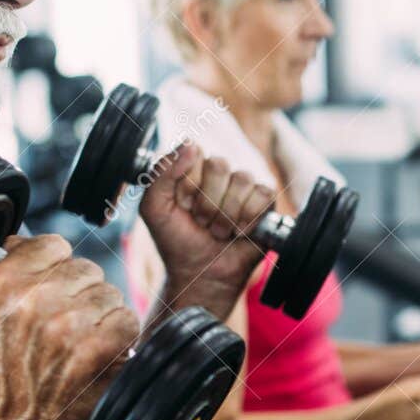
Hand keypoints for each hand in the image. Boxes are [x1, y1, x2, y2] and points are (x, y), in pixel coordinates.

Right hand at [0, 234, 138, 419]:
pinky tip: (100, 355)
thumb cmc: (10, 372)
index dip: (59, 270)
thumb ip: (10, 272)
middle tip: (67, 329)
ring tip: (81, 344)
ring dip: (103, 318)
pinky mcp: (96, 345)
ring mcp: (66, 323)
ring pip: (110, 293)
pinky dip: (121, 339)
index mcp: (1, 284)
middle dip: (83, 296)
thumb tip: (25, 241)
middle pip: (86, 269)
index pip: (53, 245)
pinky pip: (127, 319)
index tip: (54, 294)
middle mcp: (32, 299)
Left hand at [140, 142, 276, 318]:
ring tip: (219, 231)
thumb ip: (161, 173)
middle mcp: (220, 172)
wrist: (200, 274)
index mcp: (192, 167)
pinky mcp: (265, 203)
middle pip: (220, 164)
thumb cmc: (176, 241)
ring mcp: (244, 186)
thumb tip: (190, 144)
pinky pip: (263, 194)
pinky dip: (248, 219)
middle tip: (201, 222)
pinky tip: (239, 232)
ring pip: (242, 179)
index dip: (187, 184)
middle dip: (207, 202)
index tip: (181, 207)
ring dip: (226, 215)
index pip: (194, 152)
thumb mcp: (153, 208)